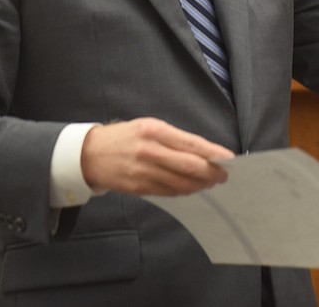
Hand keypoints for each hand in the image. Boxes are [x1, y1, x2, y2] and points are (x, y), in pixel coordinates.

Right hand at [81, 118, 234, 196]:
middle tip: (223, 175)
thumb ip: (174, 138)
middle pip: (190, 166)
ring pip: (181, 183)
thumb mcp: (148, 126)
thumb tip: (203, 152)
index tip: (228, 158)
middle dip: (211, 172)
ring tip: (210, 182)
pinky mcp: (138, 188)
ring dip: (200, 184)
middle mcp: (150, 150)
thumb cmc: (125, 137)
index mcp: (154, 130)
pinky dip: (184, 191)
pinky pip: (168, 192)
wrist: (90, 154)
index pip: (191, 144)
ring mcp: (143, 171)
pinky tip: (191, 188)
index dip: (213, 154)